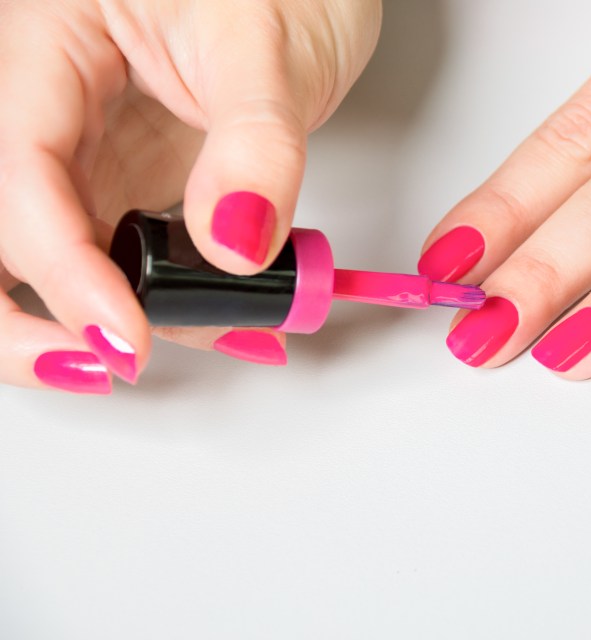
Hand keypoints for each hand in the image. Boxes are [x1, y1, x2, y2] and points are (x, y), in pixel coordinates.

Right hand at [0, 0, 380, 392]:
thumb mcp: (265, 44)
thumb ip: (253, 143)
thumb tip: (234, 244)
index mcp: (45, 49)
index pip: (18, 174)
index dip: (63, 269)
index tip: (127, 334)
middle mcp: (55, 112)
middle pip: (0, 233)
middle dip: (29, 315)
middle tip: (106, 365)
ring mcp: (93, 156)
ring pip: (54, 257)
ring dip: (100, 319)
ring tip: (193, 338)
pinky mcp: (135, 185)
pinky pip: (125, 258)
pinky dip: (166, 301)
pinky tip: (220, 318)